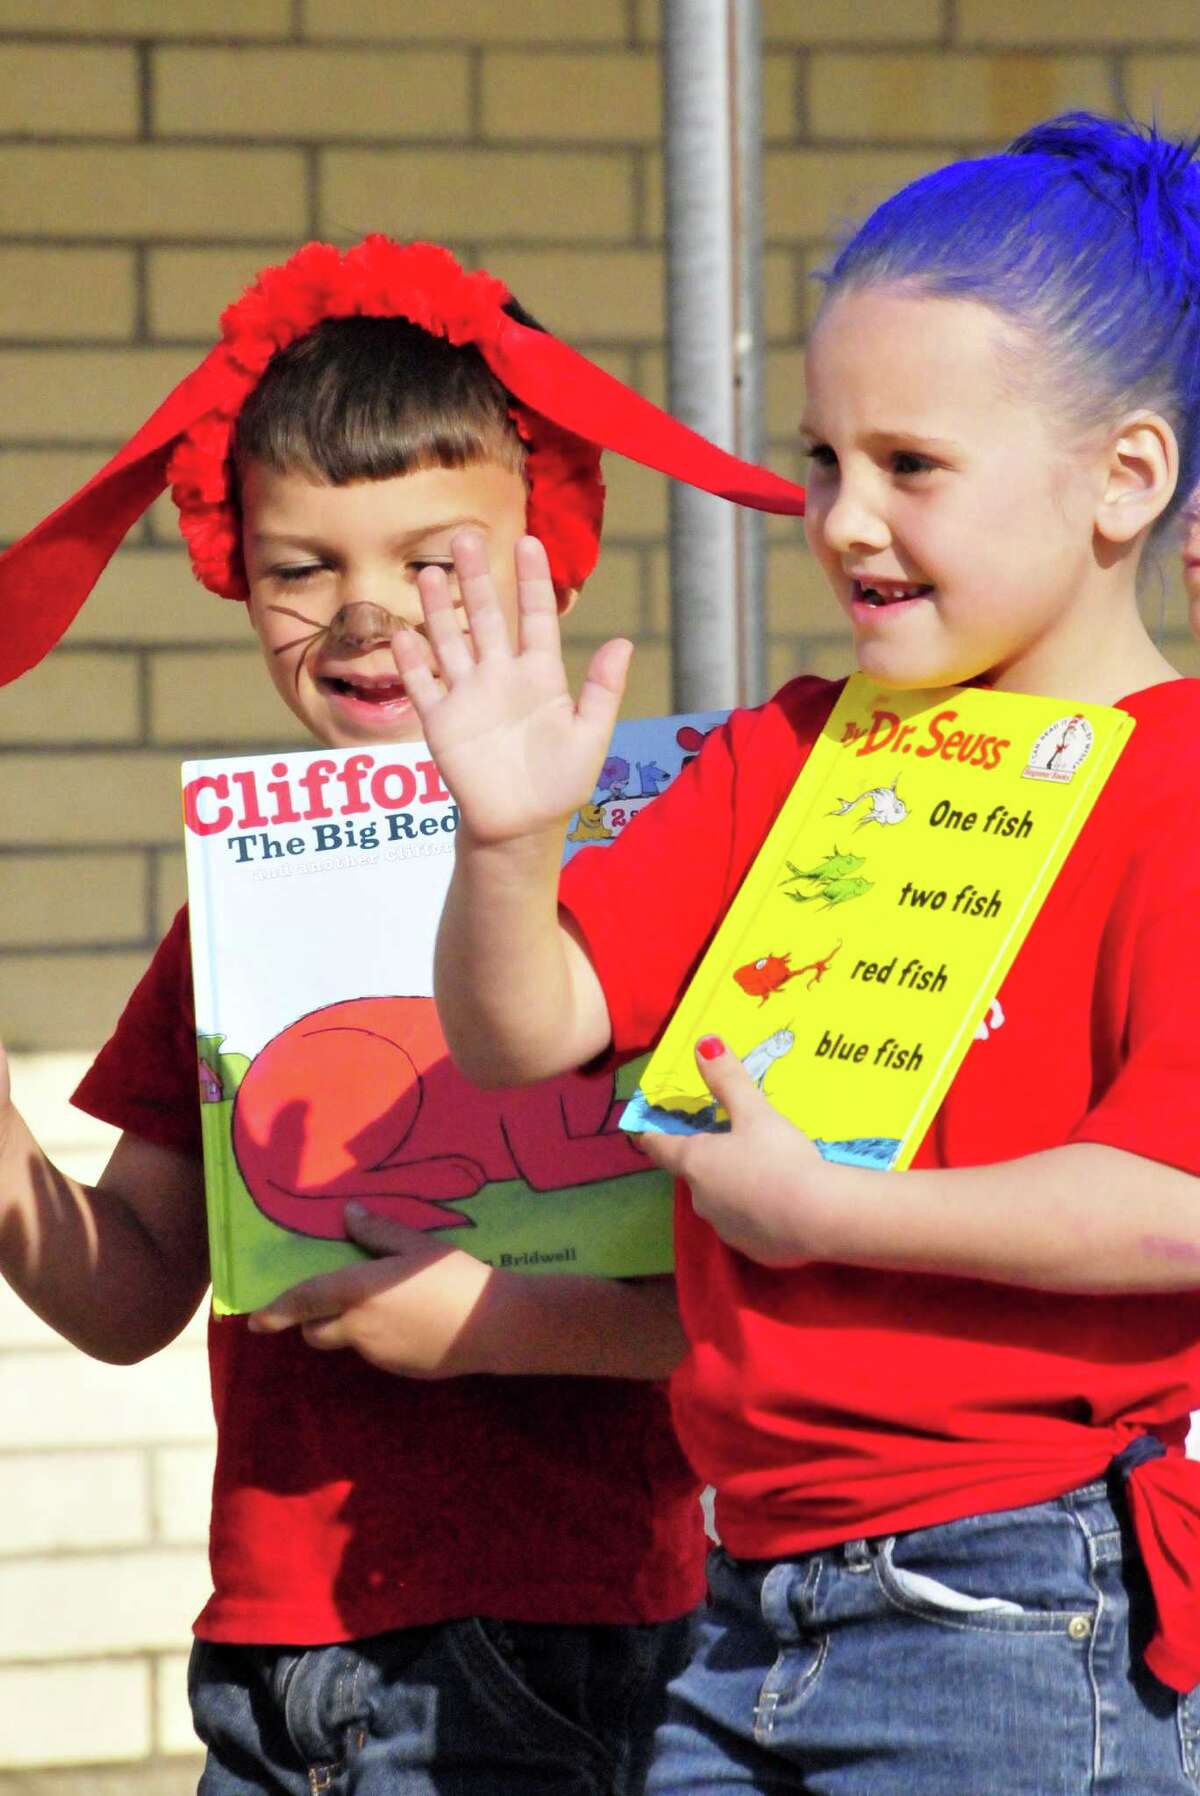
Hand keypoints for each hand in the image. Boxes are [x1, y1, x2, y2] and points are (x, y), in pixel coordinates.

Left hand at [247, 1204, 506, 1378]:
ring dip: (351, 1328)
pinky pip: (377, 1353)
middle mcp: (359, 1327)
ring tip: (390, 1305)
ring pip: (348, 1342)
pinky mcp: (399, 1370)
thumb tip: (348, 1215)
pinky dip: (381, 1339)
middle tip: (335, 1301)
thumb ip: (378, 1233)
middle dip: (313, 1321)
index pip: (304, 1301)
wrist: (494, 1325)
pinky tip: (414, 1322)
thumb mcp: (417, 1246)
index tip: (255, 1321)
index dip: (275, 1311)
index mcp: (358, 1291)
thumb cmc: (454, 1276)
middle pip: (316, 1332)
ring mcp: (378, 1354)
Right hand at [392, 530, 631, 846]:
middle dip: (475, 578)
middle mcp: (501, 677)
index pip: (535, 618)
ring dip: (437, 609)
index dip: (531, 582)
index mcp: (541, 676)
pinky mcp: (442, 723)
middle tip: (464, 535)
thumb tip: (623, 642)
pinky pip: (423, 687)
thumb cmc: (561, 783)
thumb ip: (604, 690)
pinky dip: (411, 662)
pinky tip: (402, 634)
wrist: (521, 826)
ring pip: (449, 642)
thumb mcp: (591, 736)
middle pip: (486, 618)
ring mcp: (469, 697)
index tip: (528, 542)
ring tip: (427, 572)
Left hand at [637, 1037, 837, 1267]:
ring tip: (759, 1172)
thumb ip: (728, 1080)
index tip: (644, 1131)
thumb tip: (703, 1043)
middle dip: (706, 1160)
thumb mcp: (756, 1112)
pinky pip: (747, 1225)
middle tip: (726, 1143)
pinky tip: (780, 1205)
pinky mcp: (753, 1250)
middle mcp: (701, 1199)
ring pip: (720, 1202)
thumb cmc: (779, 1157)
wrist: (819, 1217)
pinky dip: (756, 1213)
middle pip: (694, 1175)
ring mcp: (725, 1229)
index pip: (661, 1148)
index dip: (652, 1137)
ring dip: (732, 1188)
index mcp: (695, 1163)